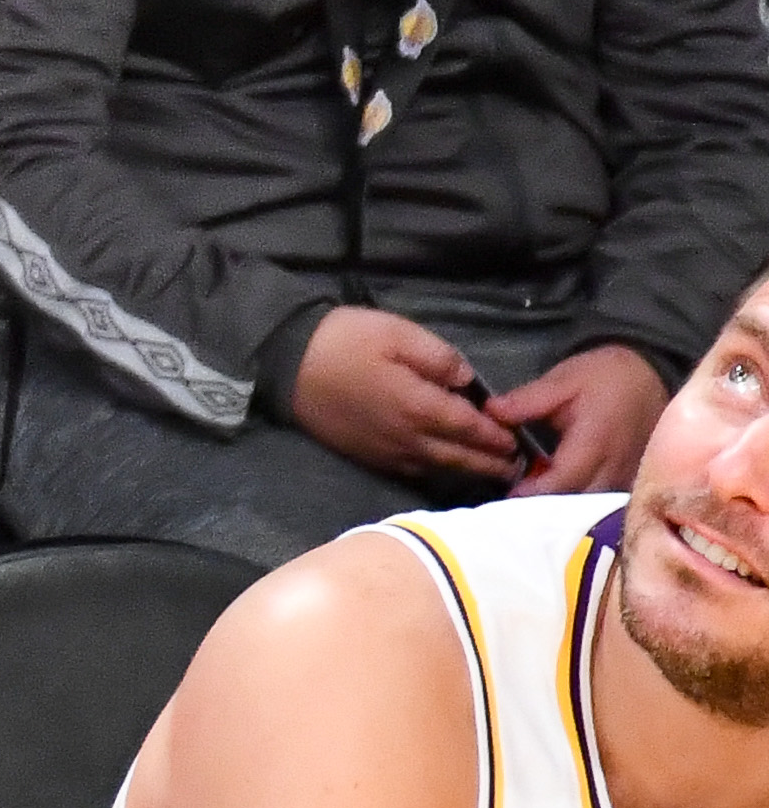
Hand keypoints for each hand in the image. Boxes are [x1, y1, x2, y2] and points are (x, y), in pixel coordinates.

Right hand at [288, 308, 518, 482]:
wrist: (288, 364)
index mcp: (418, 406)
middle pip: (456, 456)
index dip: (496, 436)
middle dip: (488, 462)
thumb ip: (441, 358)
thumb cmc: (346, 342)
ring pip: (434, 468)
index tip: (519, 441)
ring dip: (464, 472)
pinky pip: (409, 469)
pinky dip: (434, 472)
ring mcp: (384, 451)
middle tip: (515, 469)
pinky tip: (443, 468)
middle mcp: (405, 438)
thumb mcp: (400, 334)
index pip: (469, 427)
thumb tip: (468, 381)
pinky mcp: (366, 454)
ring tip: (489, 474)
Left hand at [495, 344, 665, 497]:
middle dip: (545, 508)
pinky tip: (560, 500)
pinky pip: (605, 506)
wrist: (651, 374)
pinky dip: (581, 508)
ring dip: (563, 510)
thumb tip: (489, 412)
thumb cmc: (605, 376)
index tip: (508, 496)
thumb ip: (527, 400)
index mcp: (595, 441)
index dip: (533, 494)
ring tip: (535, 503)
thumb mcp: (564, 380)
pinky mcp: (631, 482)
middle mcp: (615, 466)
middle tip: (515, 504)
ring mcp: (627, 477)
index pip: (562, 481)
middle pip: (576, 503)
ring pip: (591, 509)